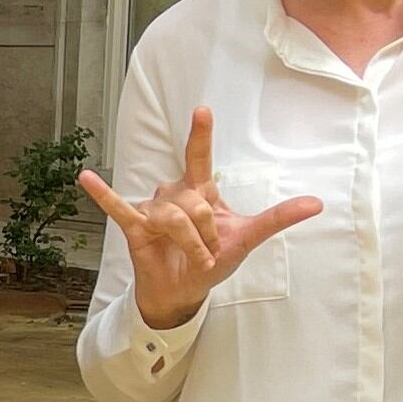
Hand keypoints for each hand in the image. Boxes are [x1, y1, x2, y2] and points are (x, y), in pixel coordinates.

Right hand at [77, 107, 319, 330]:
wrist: (183, 290)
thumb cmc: (212, 260)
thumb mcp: (248, 238)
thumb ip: (277, 218)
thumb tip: (316, 203)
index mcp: (200, 191)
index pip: (199, 157)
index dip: (200, 134)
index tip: (201, 110)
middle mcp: (174, 194)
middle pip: (193, 203)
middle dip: (206, 233)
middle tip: (209, 253)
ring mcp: (153, 209)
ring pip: (173, 217)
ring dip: (188, 243)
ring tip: (192, 258)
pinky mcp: (134, 227)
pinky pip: (118, 208)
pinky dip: (103, 194)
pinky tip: (86, 177)